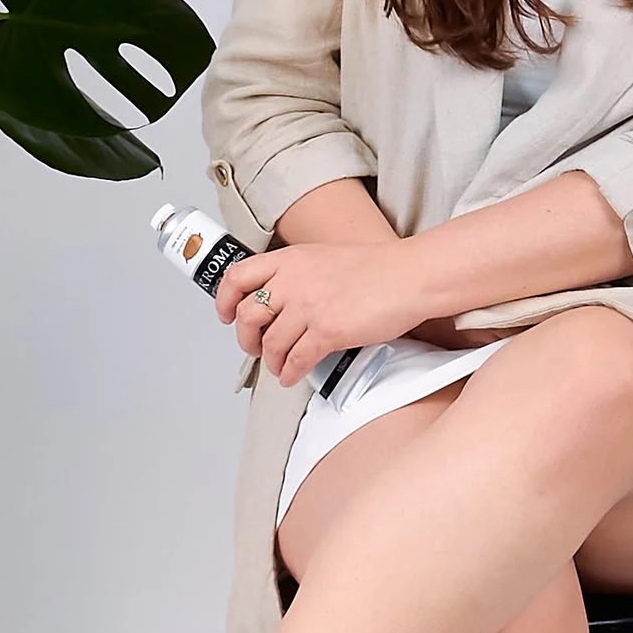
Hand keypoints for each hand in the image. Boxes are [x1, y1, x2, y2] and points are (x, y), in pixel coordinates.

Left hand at [215, 240, 432, 385]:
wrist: (409, 276)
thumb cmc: (377, 268)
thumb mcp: (324, 257)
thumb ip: (298, 274)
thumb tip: (281, 301)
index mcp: (290, 259)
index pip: (238, 277)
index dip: (224, 300)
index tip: (225, 314)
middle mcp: (293, 281)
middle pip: (247, 315)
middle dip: (247, 338)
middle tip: (254, 347)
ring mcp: (308, 307)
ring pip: (270, 343)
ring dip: (270, 361)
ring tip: (278, 366)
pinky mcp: (327, 331)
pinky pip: (295, 360)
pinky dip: (288, 373)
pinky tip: (291, 376)